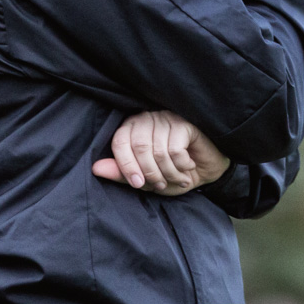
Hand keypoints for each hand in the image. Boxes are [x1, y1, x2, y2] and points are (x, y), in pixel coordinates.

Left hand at [91, 109, 232, 194]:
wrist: (207, 171)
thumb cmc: (173, 173)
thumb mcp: (146, 180)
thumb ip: (122, 174)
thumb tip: (96, 169)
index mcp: (132, 129)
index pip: (120, 142)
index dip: (126, 165)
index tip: (137, 184)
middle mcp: (147, 119)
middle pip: (139, 147)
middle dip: (151, 174)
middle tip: (161, 185)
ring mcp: (166, 118)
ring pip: (158, 151)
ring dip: (169, 173)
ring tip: (177, 178)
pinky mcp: (184, 123)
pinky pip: (176, 149)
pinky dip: (182, 165)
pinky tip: (188, 166)